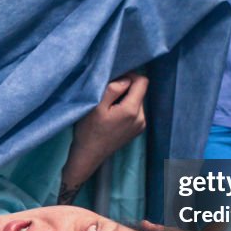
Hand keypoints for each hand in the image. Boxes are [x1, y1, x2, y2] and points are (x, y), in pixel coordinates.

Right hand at [61, 72, 148, 189]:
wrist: (89, 155)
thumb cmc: (88, 130)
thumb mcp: (96, 106)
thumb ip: (113, 89)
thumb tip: (126, 79)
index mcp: (132, 110)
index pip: (142, 81)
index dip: (130, 75)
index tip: (115, 80)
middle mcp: (141, 118)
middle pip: (140, 91)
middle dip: (126, 88)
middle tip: (107, 94)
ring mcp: (140, 126)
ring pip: (137, 100)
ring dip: (125, 98)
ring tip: (108, 106)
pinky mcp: (137, 130)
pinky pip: (135, 111)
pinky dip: (125, 108)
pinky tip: (112, 115)